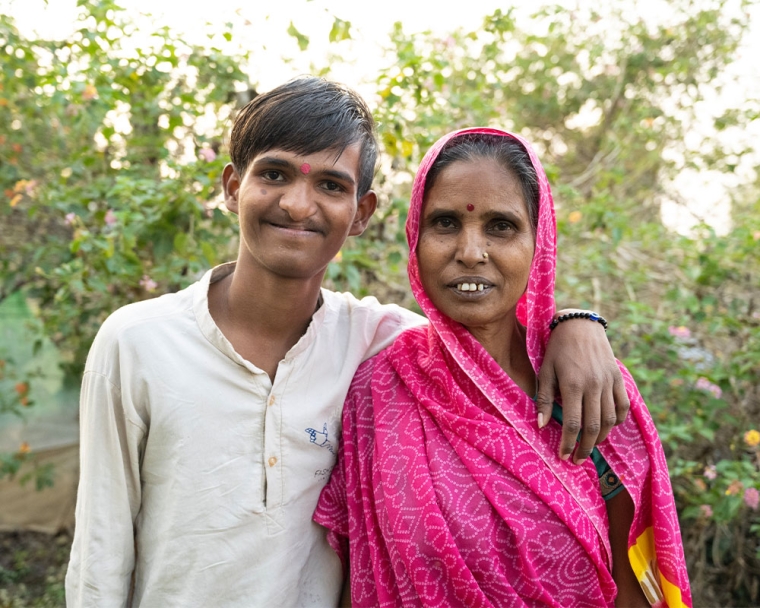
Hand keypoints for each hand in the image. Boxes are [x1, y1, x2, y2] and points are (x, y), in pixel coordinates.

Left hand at [536, 309, 629, 462]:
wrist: (579, 325)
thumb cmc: (557, 349)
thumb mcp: (545, 371)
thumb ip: (545, 399)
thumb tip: (542, 425)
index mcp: (572, 384)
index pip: (573, 423)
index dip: (569, 443)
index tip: (563, 455)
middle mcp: (593, 385)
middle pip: (593, 426)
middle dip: (585, 448)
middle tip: (577, 460)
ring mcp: (608, 382)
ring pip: (610, 419)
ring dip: (600, 438)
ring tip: (589, 447)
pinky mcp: (618, 378)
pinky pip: (622, 405)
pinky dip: (617, 420)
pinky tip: (607, 427)